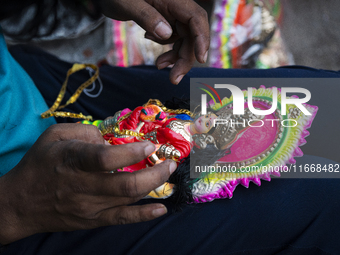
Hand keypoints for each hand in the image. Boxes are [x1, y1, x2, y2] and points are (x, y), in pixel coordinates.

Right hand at [0, 124, 176, 243]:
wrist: (21, 203)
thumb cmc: (40, 163)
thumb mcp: (55, 135)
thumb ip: (85, 131)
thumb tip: (112, 138)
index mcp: (72, 160)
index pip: (105, 159)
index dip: (131, 152)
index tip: (150, 145)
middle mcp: (82, 186)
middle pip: (125, 184)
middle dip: (155, 173)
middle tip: (170, 162)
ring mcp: (89, 206)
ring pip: (128, 199)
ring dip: (154, 186)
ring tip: (168, 174)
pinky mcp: (93, 220)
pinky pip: (123, 219)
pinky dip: (144, 215)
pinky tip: (162, 209)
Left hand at [99, 0, 209, 83]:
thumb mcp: (127, 4)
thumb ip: (146, 17)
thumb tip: (166, 34)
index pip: (196, 18)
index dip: (202, 38)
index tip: (201, 59)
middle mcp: (176, 7)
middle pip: (192, 34)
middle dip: (185, 58)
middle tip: (174, 79)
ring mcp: (172, 16)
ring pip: (185, 40)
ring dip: (177, 58)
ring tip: (160, 66)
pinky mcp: (167, 23)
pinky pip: (175, 40)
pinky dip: (169, 51)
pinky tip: (158, 56)